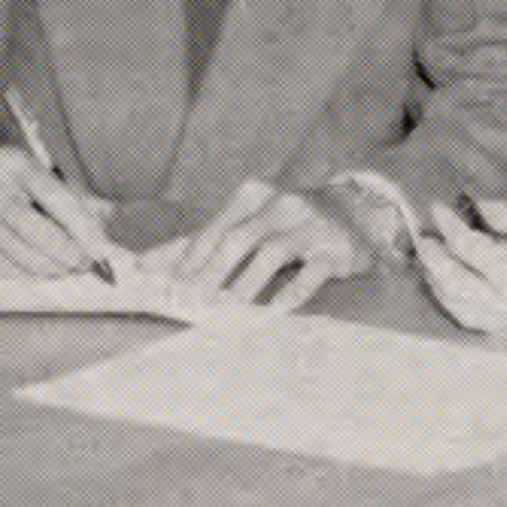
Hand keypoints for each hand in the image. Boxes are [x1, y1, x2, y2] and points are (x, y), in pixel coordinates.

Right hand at [0, 147, 119, 278]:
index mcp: (12, 162)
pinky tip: (45, 270)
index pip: (55, 196)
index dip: (82, 226)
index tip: (101, 248)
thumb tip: (113, 218)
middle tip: (87, 263)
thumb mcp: (38, 181)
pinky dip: (35, 273)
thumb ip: (76, 198)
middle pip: (39, 230)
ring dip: (55, 267)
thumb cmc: (10, 192)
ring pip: (26, 253)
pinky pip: (11, 268)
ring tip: (69, 268)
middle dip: (70, 252)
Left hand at [138, 179, 367, 309]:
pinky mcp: (334, 248)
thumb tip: (148, 263)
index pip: (215, 227)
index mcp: (254, 195)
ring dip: (246, 281)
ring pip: (272, 252)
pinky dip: (293, 292)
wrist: (358, 211)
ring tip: (227, 306)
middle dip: (211, 270)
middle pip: (238, 237)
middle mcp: (281, 204)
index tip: (169, 283)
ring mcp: (310, 225)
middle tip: (191, 298)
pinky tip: (275, 311)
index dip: (190, 255)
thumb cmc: (289, 220)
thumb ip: (204, 239)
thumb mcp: (250, 219)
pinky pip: (312, 272)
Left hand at [418, 199, 506, 344]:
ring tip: (434, 266)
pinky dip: (463, 309)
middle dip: (433, 260)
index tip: (437, 208)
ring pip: (463, 312)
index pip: (466, 248)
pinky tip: (459, 294)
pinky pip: (484, 326)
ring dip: (442, 288)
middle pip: (454, 285)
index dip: (447, 226)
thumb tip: (479, 208)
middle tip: (425, 239)